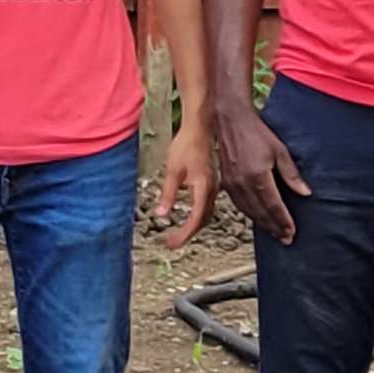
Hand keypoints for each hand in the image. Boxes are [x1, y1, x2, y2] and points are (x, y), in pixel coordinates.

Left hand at [152, 125, 214, 250]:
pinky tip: (188, 216)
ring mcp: (213, 186)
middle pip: (202, 220)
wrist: (198, 129)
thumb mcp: (172, 171)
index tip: (172, 243)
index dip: (184, 234)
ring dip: (193, 226)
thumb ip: (168, 194)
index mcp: (203, 189)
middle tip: (171, 243)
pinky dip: (197, 216)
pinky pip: (206, 205)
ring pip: (205, 214)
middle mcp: (211, 190)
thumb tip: (161, 214)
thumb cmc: (186, 145)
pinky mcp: (210, 182)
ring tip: (178, 234)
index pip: (195, 219)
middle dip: (187, 234)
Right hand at [213, 100, 308, 245]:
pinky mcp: (226, 184)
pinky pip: (240, 206)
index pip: (274, 206)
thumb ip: (292, 175)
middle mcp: (243, 184)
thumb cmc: (258, 133)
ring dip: (263, 224)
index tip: (292, 232)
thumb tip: (306, 193)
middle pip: (261, 213)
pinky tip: (259, 219)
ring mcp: (232, 185)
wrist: (230, 121)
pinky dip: (251, 215)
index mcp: (258, 176)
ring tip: (275, 233)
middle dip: (275, 228)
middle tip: (286, 239)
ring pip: (249, 212)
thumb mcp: (280, 151)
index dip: (284, 221)